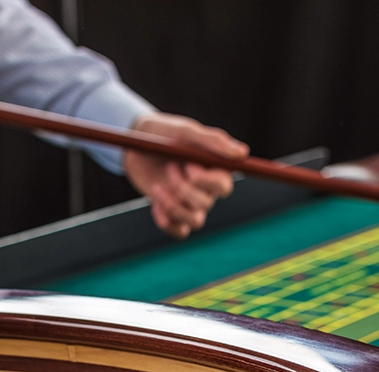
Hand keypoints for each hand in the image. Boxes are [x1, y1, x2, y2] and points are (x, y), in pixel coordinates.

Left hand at [124, 112, 248, 238]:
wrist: (135, 145)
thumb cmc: (165, 134)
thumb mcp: (186, 132)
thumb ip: (214, 142)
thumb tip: (243, 153)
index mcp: (214, 170)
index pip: (224, 187)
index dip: (207, 181)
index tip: (189, 166)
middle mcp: (206, 190)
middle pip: (206, 204)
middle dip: (184, 189)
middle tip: (169, 168)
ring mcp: (190, 204)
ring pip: (195, 221)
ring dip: (173, 206)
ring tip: (157, 187)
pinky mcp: (174, 215)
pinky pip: (180, 232)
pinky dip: (166, 221)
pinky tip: (155, 203)